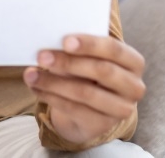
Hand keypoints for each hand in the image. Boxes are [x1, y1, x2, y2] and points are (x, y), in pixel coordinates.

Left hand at [23, 34, 145, 146]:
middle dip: (69, 63)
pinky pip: (74, 109)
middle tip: (42, 56)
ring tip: (30, 75)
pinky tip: (36, 88)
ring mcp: (122, 108)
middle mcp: (134, 86)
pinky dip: (51, 97)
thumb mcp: (89, 58)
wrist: (91, 108)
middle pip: (102, 71)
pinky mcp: (103, 124)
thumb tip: (50, 42)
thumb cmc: (89, 72)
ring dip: (53, 82)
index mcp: (133, 62)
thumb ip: (77, 49)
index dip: (90, 44)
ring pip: (86, 93)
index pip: (114, 49)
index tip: (64, 40)